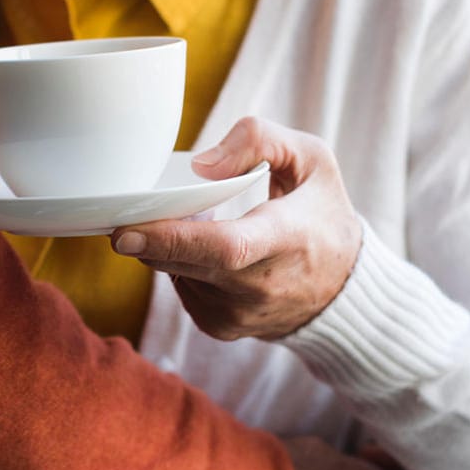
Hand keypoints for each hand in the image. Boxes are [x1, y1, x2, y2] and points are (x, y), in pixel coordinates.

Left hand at [111, 117, 361, 339]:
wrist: (343, 286)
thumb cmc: (320, 212)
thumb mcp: (310, 158)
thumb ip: (259, 140)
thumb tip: (201, 166)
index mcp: (288, 238)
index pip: (227, 247)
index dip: (172, 239)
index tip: (125, 232)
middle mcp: (263, 286)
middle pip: (186, 262)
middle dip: (148, 235)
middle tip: (132, 210)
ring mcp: (240, 313)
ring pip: (174, 272)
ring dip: (167, 245)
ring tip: (197, 223)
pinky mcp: (222, 328)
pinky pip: (179, 288)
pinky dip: (178, 264)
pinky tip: (203, 251)